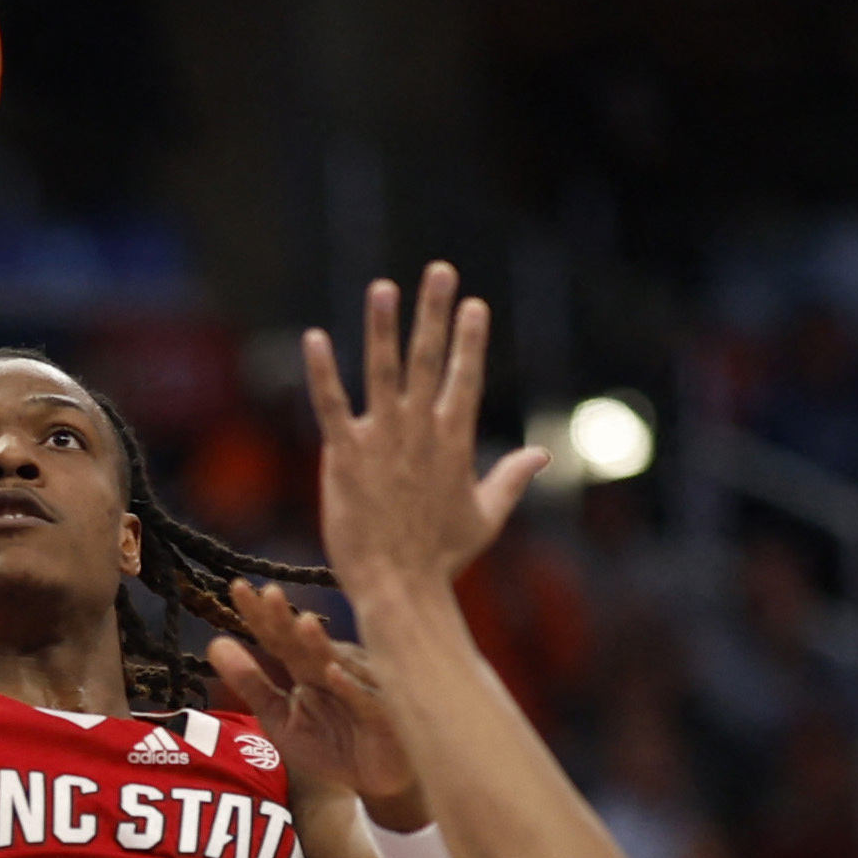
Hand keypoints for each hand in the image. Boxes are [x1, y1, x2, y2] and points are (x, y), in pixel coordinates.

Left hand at [205, 579, 412, 800]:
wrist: (374, 783)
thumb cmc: (330, 745)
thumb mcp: (279, 717)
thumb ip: (250, 682)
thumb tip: (214, 643)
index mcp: (307, 665)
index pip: (278, 636)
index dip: (259, 614)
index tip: (237, 588)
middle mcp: (334, 667)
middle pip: (304, 641)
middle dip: (287, 619)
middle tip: (269, 593)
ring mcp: (360, 688)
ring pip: (338, 663)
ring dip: (321, 645)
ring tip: (303, 624)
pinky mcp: (382, 716)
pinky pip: (364, 700)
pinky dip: (350, 687)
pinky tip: (333, 672)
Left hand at [304, 262, 546, 591]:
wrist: (399, 588)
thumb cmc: (441, 559)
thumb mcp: (485, 517)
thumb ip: (511, 479)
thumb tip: (542, 455)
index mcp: (454, 442)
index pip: (464, 378)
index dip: (469, 339)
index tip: (474, 304)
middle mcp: (420, 432)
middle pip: (428, 360)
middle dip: (435, 312)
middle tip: (440, 270)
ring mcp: (382, 441)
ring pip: (382, 372)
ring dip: (383, 326)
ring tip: (383, 286)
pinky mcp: (345, 456)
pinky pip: (332, 405)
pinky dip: (323, 372)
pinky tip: (316, 338)